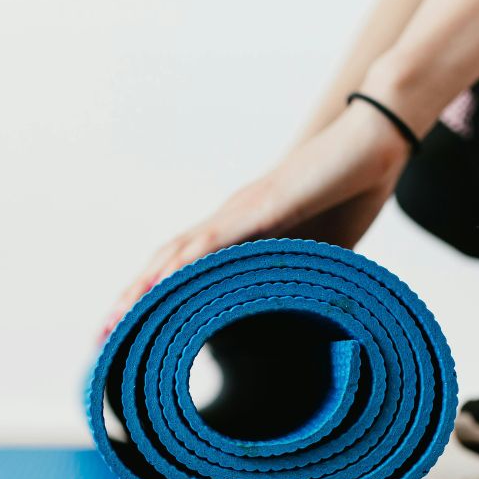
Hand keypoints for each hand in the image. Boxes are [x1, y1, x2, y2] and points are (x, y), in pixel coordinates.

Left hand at [102, 101, 409, 336]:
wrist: (375, 141)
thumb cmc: (351, 191)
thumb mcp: (324, 254)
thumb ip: (303, 280)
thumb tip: (301, 323)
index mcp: (241, 236)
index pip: (185, 273)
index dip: (154, 301)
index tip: (131, 333)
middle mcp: (229, 223)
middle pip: (165, 265)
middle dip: (132, 302)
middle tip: (103, 337)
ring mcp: (239, 214)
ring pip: (176, 255)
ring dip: (142, 288)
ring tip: (114, 321)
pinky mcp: (259, 208)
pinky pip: (210, 241)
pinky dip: (181, 265)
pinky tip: (156, 287)